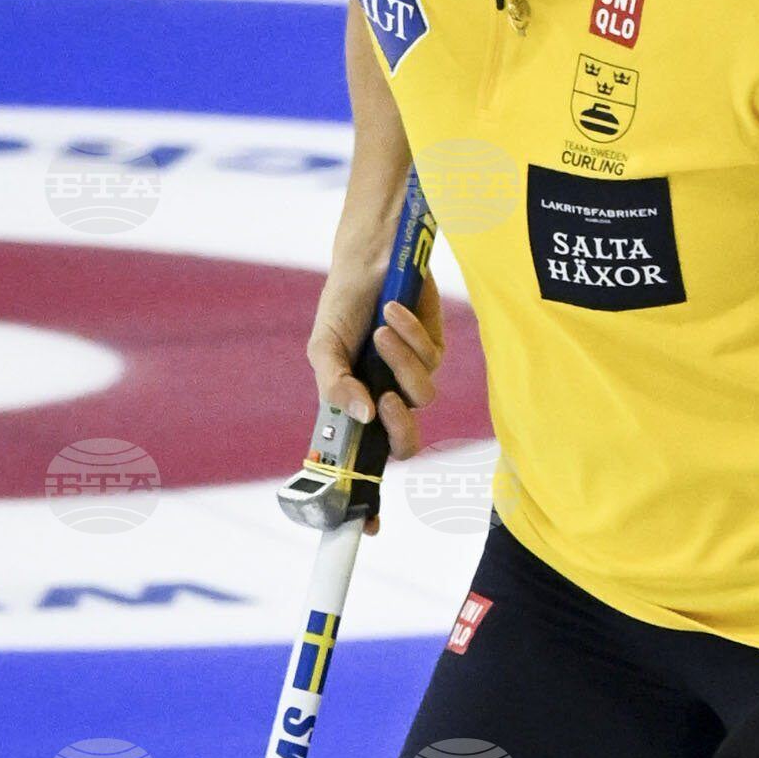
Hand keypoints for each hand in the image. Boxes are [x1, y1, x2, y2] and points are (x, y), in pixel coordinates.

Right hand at [308, 234, 442, 460]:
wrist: (369, 262)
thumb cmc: (342, 306)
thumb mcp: (324, 346)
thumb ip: (336, 385)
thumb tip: (363, 416)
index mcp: (355, 402)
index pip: (366, 451)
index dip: (366, 476)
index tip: (363, 496)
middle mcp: (385, 395)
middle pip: (405, 441)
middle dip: (400, 427)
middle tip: (387, 401)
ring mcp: (411, 375)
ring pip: (422, 396)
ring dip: (401, 362)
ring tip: (381, 331)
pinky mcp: (434, 351)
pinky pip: (431, 359)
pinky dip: (410, 334)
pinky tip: (392, 310)